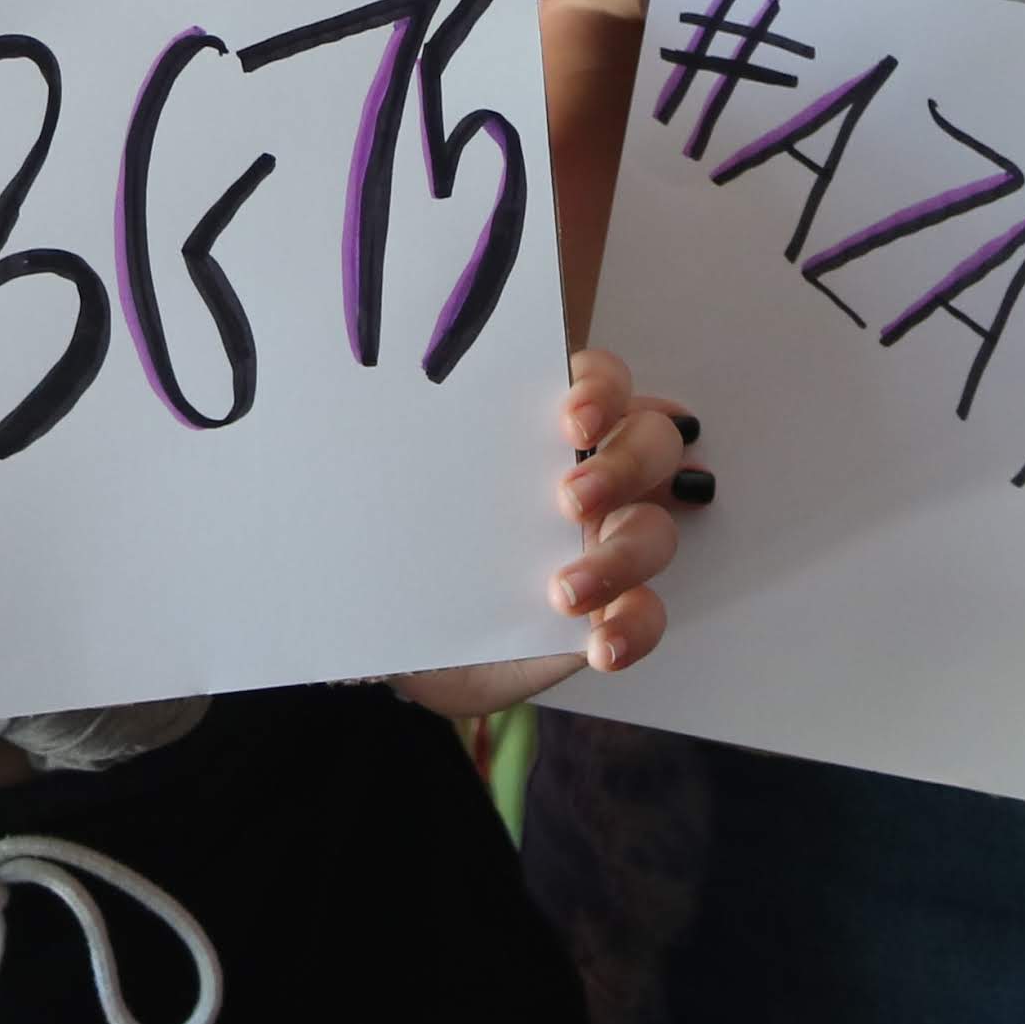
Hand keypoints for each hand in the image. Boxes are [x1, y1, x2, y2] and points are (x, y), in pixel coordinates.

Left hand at [389, 347, 707, 718]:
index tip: (573, 419)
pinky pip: (649, 613)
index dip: (603, 389)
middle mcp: (595, 475)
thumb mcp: (407, 492)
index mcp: (550, 429)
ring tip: (565, 591)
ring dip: (619, 556)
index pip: (603, 380)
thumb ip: (411, 455)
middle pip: (652, 442)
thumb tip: (369, 421)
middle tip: (569, 499)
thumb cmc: (416, 547)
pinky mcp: (613, 610)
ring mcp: (608, 542)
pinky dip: (633, 627)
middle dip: (621, 465)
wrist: (409, 643)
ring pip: (656, 529)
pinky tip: (599, 644)